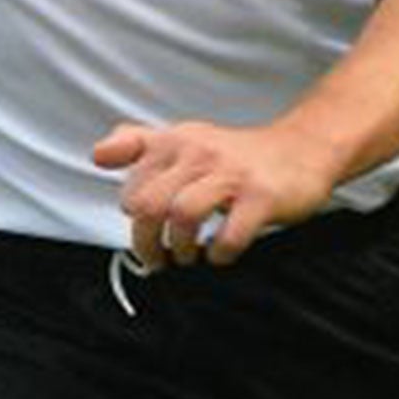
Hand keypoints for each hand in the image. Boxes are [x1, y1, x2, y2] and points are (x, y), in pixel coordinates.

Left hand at [91, 117, 340, 269]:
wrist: (302, 149)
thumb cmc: (235, 154)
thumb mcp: (184, 139)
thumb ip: (138, 144)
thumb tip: (96, 155)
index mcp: (176, 142)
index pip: (132, 186)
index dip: (133, 219)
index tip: (146, 231)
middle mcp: (200, 154)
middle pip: (150, 205)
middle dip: (148, 243)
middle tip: (160, 259)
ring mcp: (231, 175)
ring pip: (182, 215)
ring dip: (181, 248)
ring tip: (189, 256)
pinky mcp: (261, 197)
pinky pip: (230, 235)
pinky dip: (220, 253)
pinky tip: (221, 253)